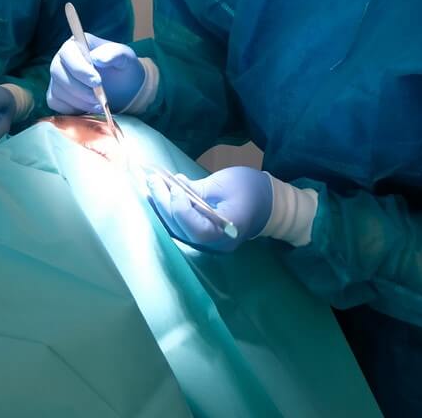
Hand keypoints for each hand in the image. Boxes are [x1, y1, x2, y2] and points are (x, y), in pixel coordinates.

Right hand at [47, 32, 144, 113]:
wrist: (124, 88)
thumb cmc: (122, 68)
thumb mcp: (125, 57)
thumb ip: (113, 53)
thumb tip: (96, 58)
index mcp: (77, 45)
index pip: (68, 53)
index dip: (79, 68)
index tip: (97, 81)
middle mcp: (63, 60)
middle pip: (58, 72)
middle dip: (79, 88)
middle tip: (99, 98)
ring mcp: (58, 78)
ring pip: (58, 90)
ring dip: (79, 101)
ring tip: (98, 105)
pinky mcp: (57, 95)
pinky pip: (56, 104)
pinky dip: (72, 109)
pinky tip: (88, 109)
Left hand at [145, 166, 273, 252]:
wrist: (270, 205)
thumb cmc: (251, 190)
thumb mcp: (224, 185)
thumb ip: (198, 190)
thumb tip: (172, 186)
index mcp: (226, 231)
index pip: (194, 227)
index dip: (179, 206)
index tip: (172, 184)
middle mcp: (215, 243)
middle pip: (181, 228)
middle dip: (164, 203)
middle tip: (152, 179)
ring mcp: (209, 243)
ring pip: (178, 228)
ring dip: (162, 206)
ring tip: (152, 184)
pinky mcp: (204, 236)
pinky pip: (182, 226)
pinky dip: (170, 210)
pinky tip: (161, 193)